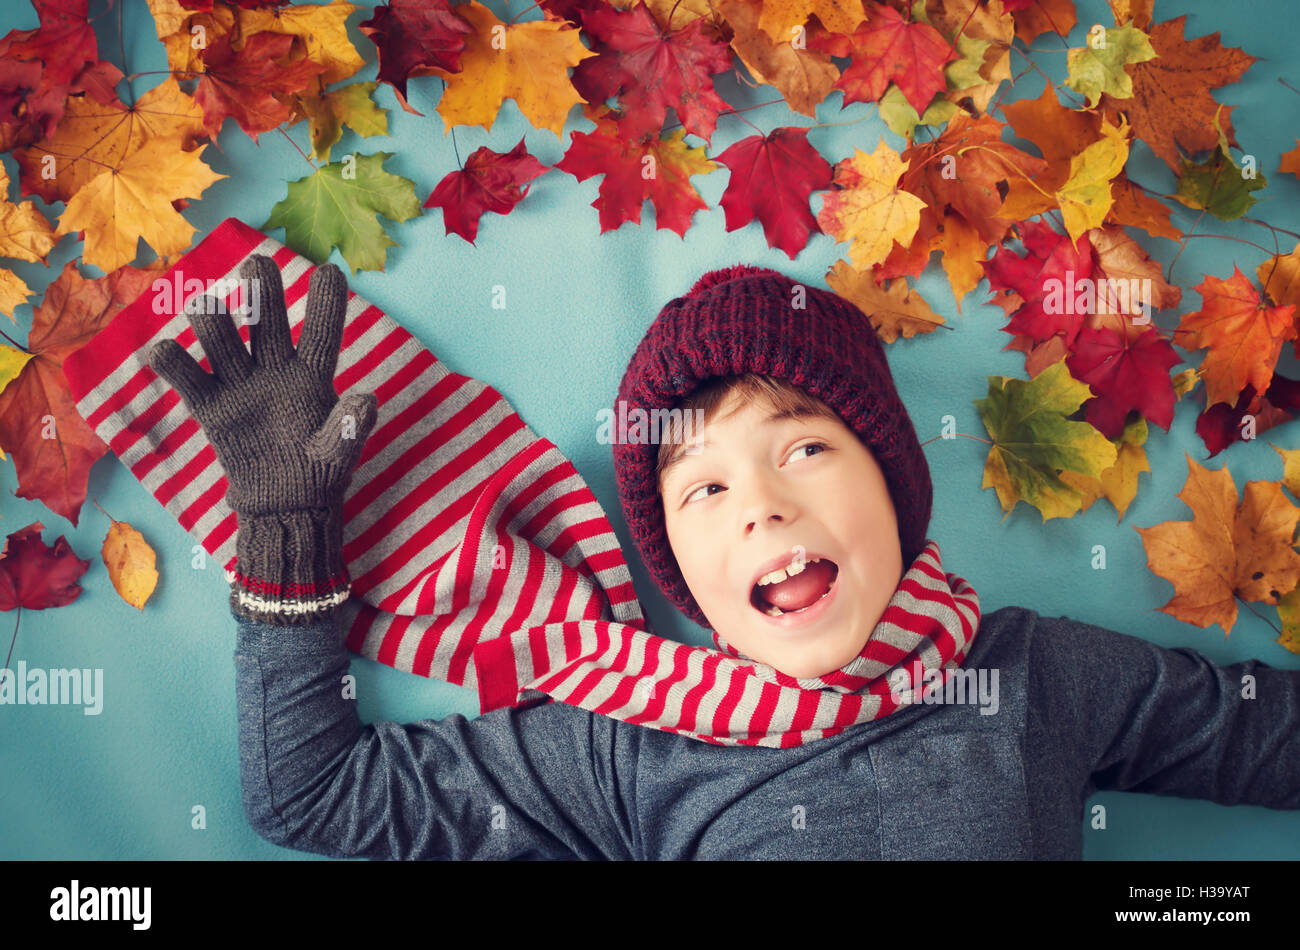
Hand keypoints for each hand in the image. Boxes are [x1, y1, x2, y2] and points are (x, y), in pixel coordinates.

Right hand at [148, 254, 378, 624]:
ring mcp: (241, 385)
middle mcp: (276, 371)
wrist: (282, 505)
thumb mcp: (338, 454)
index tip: (330, 270)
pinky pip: (190, 379)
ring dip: (214, 320)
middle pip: (267, 322)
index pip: (322, 335)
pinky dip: (173, 363)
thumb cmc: (317, 474)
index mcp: (313, 376)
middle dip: (262, 292)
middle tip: (256, 266)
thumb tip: (366, 400)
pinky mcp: (213, 408)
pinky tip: (163, 350)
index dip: (326, 304)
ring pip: (224, 340)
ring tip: (206, 306)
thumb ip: (349, 428)